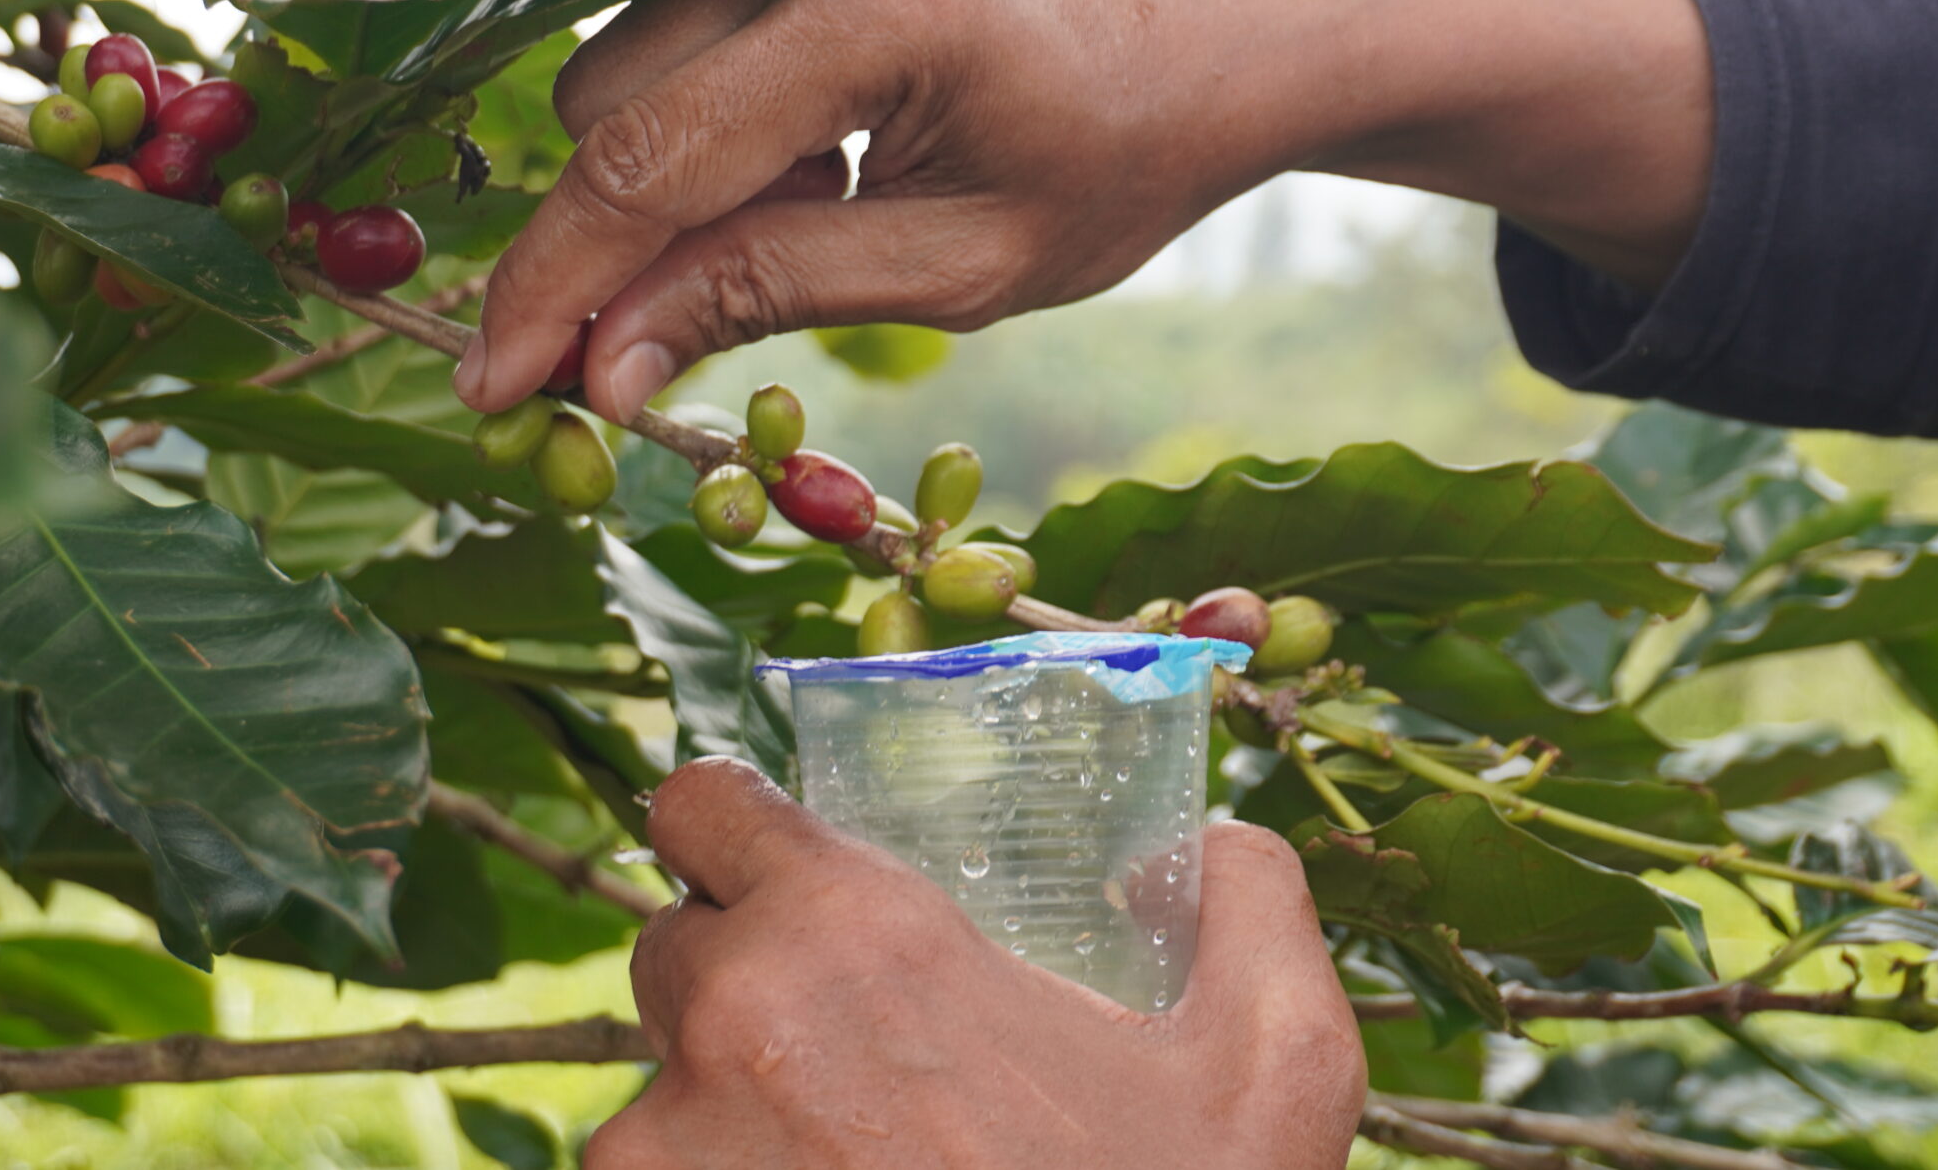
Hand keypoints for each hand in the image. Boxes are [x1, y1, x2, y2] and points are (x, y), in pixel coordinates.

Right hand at [458, 0, 1711, 421]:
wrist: (1248, 1)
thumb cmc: (1142, 144)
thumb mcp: (975, 262)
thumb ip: (775, 295)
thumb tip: (601, 364)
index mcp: (875, 3)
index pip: (650, 162)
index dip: (556, 289)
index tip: (492, 390)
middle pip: (608, 98)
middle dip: (616, 235)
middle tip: (703, 322)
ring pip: (632, 54)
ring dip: (678, 169)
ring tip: (830, 204)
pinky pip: (689, 12)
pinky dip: (718, 107)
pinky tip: (833, 144)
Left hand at [584, 757, 1365, 1169]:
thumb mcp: (1276, 1076)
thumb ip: (1251, 910)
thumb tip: (1208, 847)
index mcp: (848, 935)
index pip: (702, 804)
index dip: (738, 833)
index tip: (786, 879)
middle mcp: (727, 1025)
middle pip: (678, 948)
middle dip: (746, 980)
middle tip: (856, 1054)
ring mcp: (660, 1155)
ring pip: (663, 1090)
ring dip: (732, 1116)